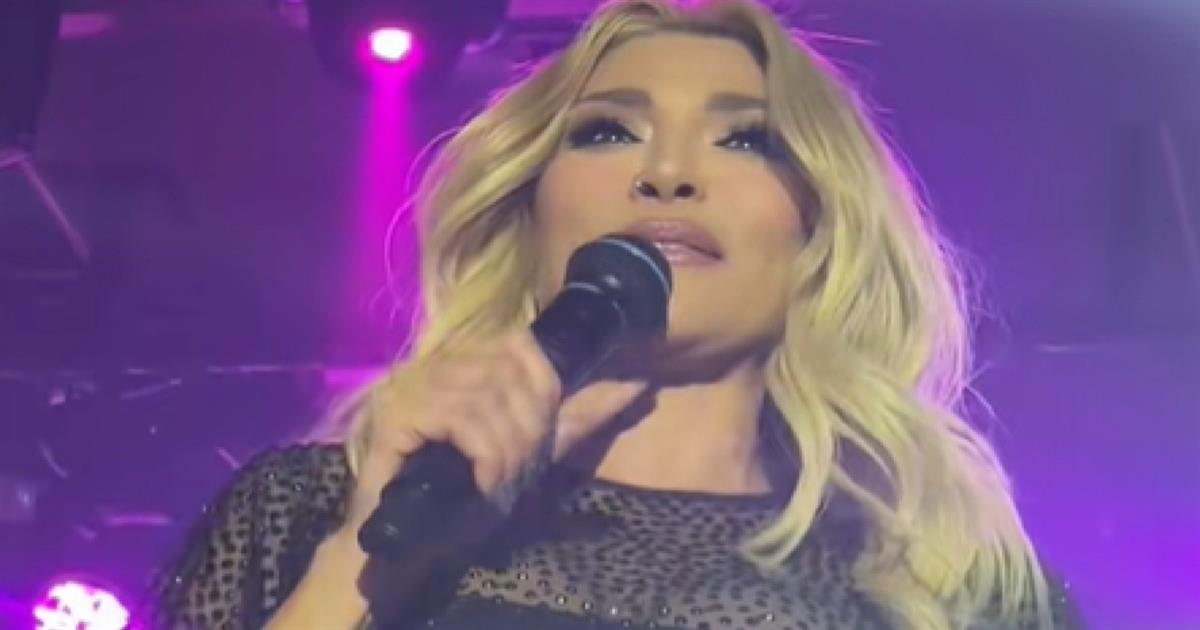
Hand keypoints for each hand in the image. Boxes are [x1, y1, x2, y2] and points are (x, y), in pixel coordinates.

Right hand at [341, 330, 649, 533]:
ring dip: (510, 448)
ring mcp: (412, 385)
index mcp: (464, 361)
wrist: (401, 538)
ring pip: (490, 400)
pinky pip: (465, 421)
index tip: (546, 423)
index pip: (517, 342)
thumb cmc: (464, 491)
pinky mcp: (398, 414)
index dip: (544, 378)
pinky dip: (487, 456)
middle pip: (508, 372)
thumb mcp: (535, 444)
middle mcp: (435, 363)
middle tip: (524, 466)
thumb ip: (581, 414)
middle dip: (531, 425)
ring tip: (505, 480)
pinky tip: (486, 481)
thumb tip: (640, 383)